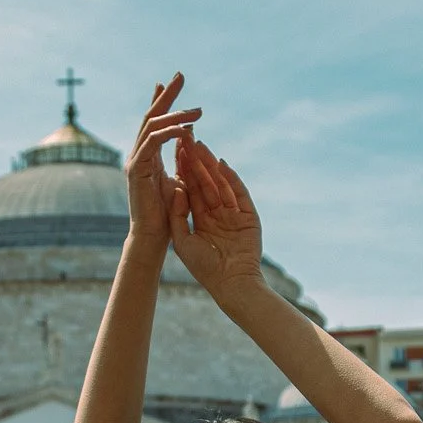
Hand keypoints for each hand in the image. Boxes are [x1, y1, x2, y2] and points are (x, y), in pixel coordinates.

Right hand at [124, 76, 200, 251]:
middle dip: (166, 95)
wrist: (152, 237)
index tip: (172, 82)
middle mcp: (139, 154)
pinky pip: (153, 142)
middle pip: (151, 115)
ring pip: (152, 126)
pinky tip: (184, 127)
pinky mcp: (137, 169)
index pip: (155, 121)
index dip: (163, 100)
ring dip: (174, 113)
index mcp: (148, 156)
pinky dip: (168, 132)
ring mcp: (136, 160)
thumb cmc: (166, 215)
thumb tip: (189, 143)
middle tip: (180, 75)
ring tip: (197, 110)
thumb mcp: (178, 181)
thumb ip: (181, 161)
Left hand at [169, 135, 263, 298]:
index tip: (174, 152)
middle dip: (195, 161)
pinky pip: (239, 193)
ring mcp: (233, 213)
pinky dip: (230, 178)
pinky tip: (221, 163)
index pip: (190, 190)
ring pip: (220, 184)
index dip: (182, 171)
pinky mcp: (248, 215)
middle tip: (187, 139)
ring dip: (210, 165)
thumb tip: (176, 188)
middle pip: (204, 183)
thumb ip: (177, 215)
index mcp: (200, 220)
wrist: (232, 284)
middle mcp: (217, 214)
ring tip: (200, 145)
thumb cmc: (204, 269)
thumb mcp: (182, 241)